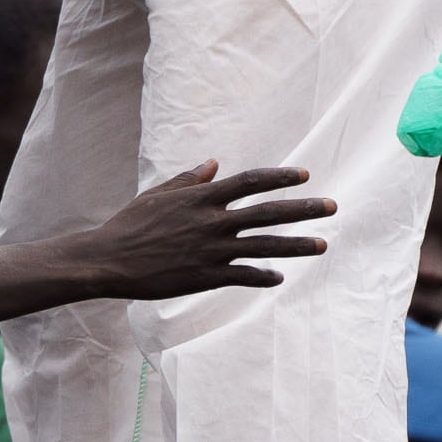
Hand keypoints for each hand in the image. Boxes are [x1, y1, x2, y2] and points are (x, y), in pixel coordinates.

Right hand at [85, 163, 332, 299]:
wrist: (109, 261)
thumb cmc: (129, 225)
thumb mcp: (157, 195)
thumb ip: (189, 180)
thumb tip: (213, 164)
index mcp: (201, 198)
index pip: (250, 181)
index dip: (280, 177)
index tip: (304, 174)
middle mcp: (212, 222)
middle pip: (269, 212)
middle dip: (304, 208)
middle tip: (332, 206)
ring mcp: (211, 250)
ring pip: (264, 246)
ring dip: (297, 245)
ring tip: (322, 244)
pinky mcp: (205, 276)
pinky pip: (244, 276)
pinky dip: (263, 277)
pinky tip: (279, 278)